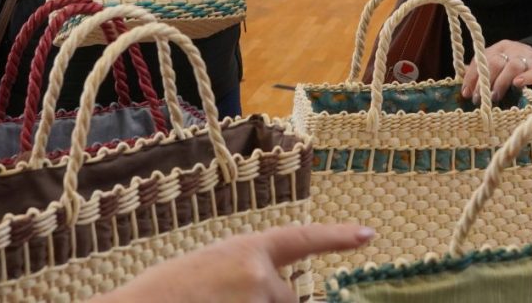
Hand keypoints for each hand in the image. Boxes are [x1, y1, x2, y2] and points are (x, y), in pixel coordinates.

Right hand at [90, 224, 373, 302]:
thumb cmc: (164, 294)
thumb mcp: (208, 269)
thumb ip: (245, 275)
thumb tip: (277, 293)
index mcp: (245, 249)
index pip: (300, 240)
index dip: (336, 237)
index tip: (368, 234)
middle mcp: (258, 275)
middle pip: (286, 299)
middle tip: (218, 301)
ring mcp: (256, 302)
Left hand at [461, 39, 531, 101]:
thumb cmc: (518, 68)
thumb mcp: (500, 66)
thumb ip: (483, 71)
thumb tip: (463, 82)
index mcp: (499, 49)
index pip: (481, 59)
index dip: (472, 76)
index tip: (466, 93)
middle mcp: (512, 51)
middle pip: (495, 62)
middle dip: (484, 82)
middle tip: (479, 99)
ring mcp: (527, 59)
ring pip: (512, 66)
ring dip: (501, 82)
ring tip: (494, 97)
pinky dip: (524, 78)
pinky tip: (517, 85)